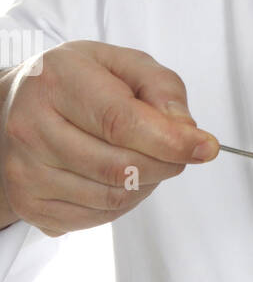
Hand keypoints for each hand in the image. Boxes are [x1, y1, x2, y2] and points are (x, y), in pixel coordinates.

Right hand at [0, 40, 218, 236]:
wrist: (16, 107)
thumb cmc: (76, 83)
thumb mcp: (122, 64)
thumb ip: (162, 87)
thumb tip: (186, 130)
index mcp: (56, 82)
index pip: (120, 121)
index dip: (170, 141)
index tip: (205, 147)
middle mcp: (31, 127)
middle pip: (120, 167)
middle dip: (165, 164)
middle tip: (177, 152)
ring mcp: (25, 171)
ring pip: (111, 198)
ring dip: (145, 184)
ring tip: (142, 159)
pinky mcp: (28, 204)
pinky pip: (96, 218)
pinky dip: (122, 203)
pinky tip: (117, 178)